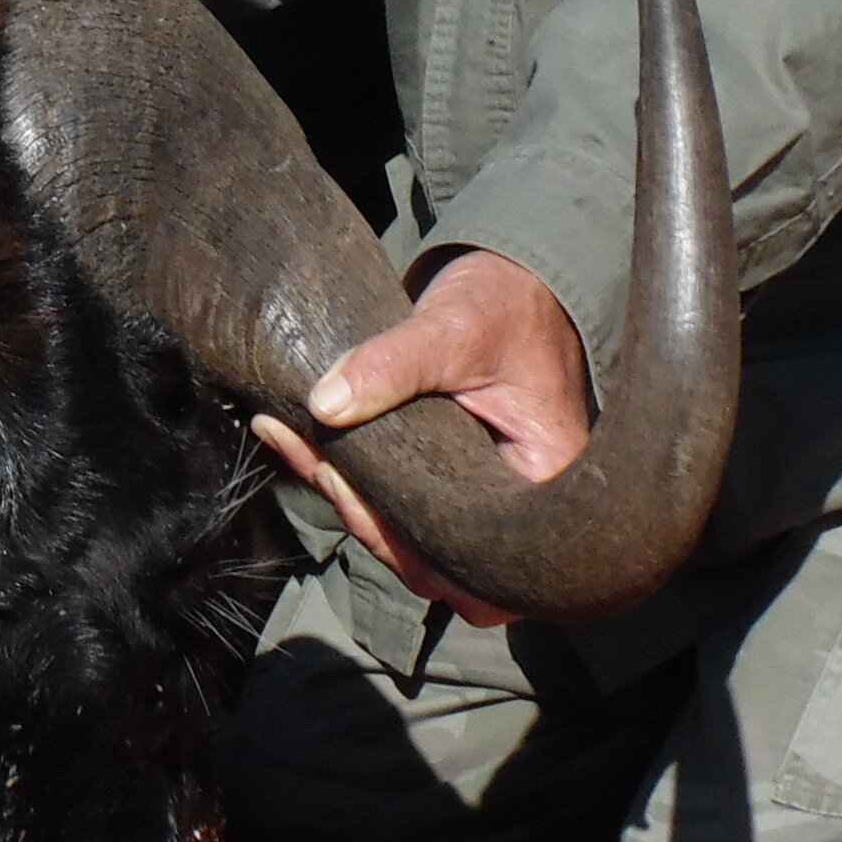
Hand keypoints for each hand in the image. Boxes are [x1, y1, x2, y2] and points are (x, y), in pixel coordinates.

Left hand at [246, 250, 591, 627]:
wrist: (510, 280)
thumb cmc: (504, 303)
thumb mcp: (455, 327)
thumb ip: (394, 364)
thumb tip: (325, 406)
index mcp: (546, 480)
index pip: (483, 561)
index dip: (413, 550)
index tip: (355, 492)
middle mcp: (519, 503)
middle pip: (439, 558)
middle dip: (367, 519)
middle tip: (318, 464)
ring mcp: (484, 494)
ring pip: (410, 533)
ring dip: (348, 497)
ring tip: (295, 442)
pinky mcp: (451, 477)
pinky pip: (398, 499)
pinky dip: (348, 477)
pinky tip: (298, 439)